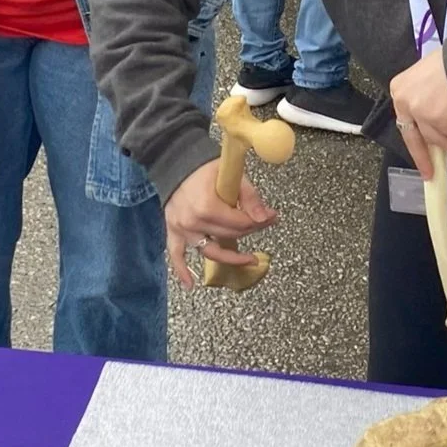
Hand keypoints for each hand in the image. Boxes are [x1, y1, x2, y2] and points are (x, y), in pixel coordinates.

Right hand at [163, 162, 277, 287]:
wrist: (175, 160)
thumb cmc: (203, 166)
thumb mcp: (231, 175)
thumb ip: (249, 196)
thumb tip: (265, 217)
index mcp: (207, 207)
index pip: (240, 223)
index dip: (260, 221)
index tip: (273, 217)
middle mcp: (194, 222)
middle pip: (230, 235)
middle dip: (251, 231)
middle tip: (265, 224)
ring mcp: (182, 229)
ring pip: (210, 251)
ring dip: (231, 257)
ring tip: (250, 259)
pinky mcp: (173, 230)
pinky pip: (176, 255)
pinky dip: (181, 271)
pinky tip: (189, 285)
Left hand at [387, 50, 446, 176]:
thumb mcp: (426, 76)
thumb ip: (421, 94)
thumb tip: (428, 114)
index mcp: (398, 88)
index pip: (405, 119)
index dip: (414, 137)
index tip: (420, 151)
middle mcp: (403, 100)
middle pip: (412, 134)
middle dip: (423, 157)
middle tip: (430, 173)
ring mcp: (418, 110)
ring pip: (433, 137)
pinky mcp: (436, 117)